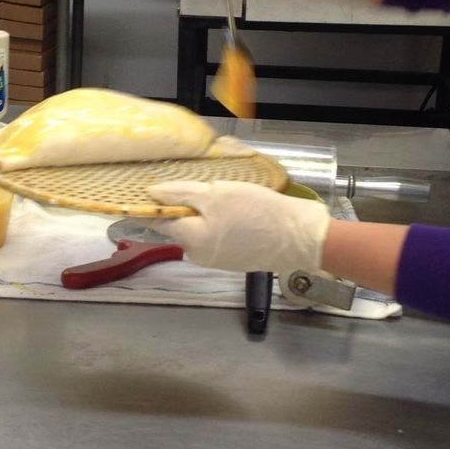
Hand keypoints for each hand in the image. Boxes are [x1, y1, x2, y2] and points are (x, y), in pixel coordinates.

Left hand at [145, 180, 330, 273]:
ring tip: (228, 200)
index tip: (152, 190)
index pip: (157, 220)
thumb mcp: (216, 194)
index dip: (153, 204)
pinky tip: (239, 214)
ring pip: (199, 230)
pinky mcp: (232, 259)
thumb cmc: (257, 212)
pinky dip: (221, 224)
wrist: (298, 237)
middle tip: (206, 189)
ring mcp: (216, 259)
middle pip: (179, 226)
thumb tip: (151, 194)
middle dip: (186, 208)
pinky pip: (217, 237)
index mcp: (190, 239)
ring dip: (205, 215)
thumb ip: (181, 194)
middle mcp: (197, 255)